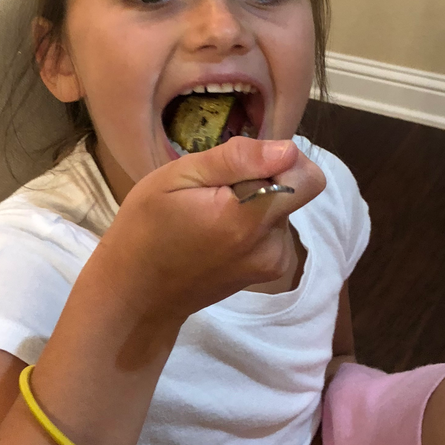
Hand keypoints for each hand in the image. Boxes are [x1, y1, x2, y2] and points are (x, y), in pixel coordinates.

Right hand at [85, 137, 325, 325]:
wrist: (138, 294)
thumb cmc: (146, 228)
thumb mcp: (177, 178)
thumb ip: (236, 160)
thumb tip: (289, 150)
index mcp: (247, 219)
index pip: (306, 177)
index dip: (278, 160)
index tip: (240, 166)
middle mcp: (271, 245)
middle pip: (295, 191)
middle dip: (263, 181)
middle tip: (216, 192)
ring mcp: (273, 263)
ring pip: (284, 210)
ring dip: (257, 204)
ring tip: (212, 215)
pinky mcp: (270, 273)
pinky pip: (277, 231)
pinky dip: (255, 225)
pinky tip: (221, 233)